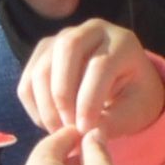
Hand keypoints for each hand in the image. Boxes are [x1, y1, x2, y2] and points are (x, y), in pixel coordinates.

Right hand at [15, 17, 164, 151]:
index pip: (99, 65)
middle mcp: (92, 30)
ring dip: (45, 104)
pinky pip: (29, 79)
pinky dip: (33, 105)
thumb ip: (114, 121)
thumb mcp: (135, 110)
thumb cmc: (134, 97)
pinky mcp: (44, 50)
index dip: (88, 100)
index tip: (84, 131)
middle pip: (66, 50)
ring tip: (59, 131)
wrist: (124, 84)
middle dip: (63, 96)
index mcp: (123, 42)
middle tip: (68, 129)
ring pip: (42, 65)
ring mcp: (63, 36)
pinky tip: (49, 123)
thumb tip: (87, 134)